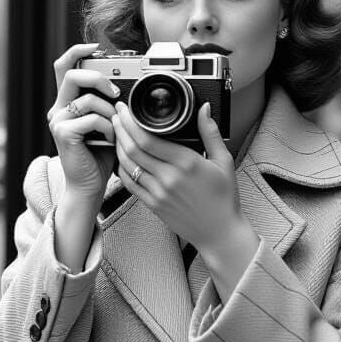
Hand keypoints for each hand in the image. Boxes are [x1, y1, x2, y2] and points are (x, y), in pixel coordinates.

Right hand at [46, 43, 119, 203]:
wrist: (89, 185)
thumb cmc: (101, 155)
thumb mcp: (107, 122)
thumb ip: (108, 103)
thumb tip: (124, 85)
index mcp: (66, 102)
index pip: (64, 66)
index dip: (77, 51)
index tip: (97, 48)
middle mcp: (57, 108)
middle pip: (71, 74)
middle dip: (98, 78)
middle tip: (115, 92)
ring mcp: (57, 120)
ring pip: (86, 98)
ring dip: (109, 112)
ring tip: (115, 129)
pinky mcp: (62, 133)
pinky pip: (90, 118)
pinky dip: (107, 128)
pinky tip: (110, 140)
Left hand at [111, 101, 240, 250]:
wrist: (219, 232)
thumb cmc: (224, 199)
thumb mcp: (224, 161)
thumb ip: (211, 133)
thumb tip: (204, 109)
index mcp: (186, 164)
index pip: (148, 139)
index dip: (131, 122)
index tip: (127, 110)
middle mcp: (169, 178)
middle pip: (133, 149)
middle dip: (121, 128)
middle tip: (117, 115)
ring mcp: (158, 193)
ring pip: (128, 165)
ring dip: (118, 146)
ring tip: (117, 132)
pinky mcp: (153, 205)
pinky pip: (130, 184)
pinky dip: (122, 168)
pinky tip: (122, 158)